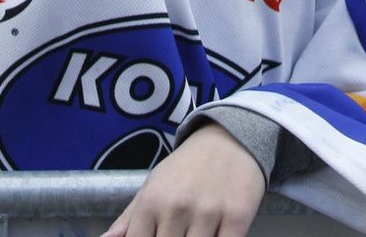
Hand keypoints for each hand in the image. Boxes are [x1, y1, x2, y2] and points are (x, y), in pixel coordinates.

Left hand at [101, 124, 265, 236]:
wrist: (229, 137)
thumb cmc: (185, 169)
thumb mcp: (152, 186)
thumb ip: (128, 220)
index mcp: (151, 202)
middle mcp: (176, 207)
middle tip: (176, 235)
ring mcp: (207, 213)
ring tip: (193, 234)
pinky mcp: (237, 217)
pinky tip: (214, 235)